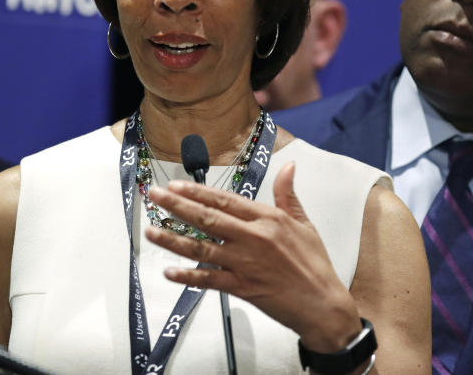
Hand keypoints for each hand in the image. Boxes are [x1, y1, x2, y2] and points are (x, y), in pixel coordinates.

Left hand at [144, 162, 363, 351]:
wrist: (323, 305)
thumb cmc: (314, 264)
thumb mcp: (304, 224)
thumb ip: (288, 195)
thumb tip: (289, 166)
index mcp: (267, 219)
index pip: (225, 199)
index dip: (198, 192)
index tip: (176, 185)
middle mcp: (253, 238)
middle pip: (207, 218)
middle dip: (177, 206)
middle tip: (154, 196)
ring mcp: (245, 263)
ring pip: (202, 248)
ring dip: (173, 240)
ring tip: (150, 231)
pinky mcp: (242, 287)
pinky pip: (209, 280)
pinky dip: (188, 277)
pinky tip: (169, 272)